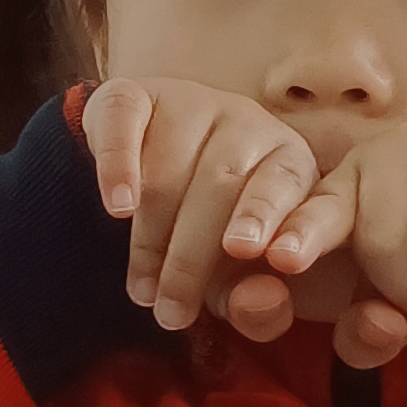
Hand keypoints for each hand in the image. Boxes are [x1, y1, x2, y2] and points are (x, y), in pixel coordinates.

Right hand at [80, 79, 321, 334]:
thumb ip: (258, 304)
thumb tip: (257, 304)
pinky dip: (118, 163)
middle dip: (196, 257)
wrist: (143, 174)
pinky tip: (118, 207)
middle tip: (172, 312)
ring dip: (154, 235)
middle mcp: (247, 123)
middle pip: (224, 182)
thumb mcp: (240, 278)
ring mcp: (191, 103)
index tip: (266, 255)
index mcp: (289, 162)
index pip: (288, 183)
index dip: (274, 216)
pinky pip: (124, 119)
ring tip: (143, 290)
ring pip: (172, 164)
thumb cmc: (210, 238)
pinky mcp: (134, 94)